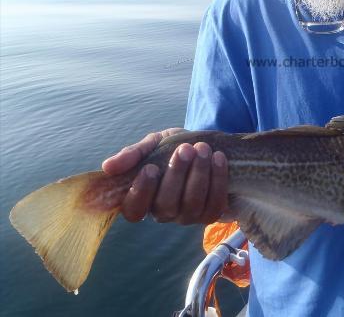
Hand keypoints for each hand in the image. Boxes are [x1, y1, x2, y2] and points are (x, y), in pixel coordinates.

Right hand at [102, 129, 228, 224]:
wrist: (205, 146)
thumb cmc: (172, 147)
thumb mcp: (153, 144)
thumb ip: (133, 154)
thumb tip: (107, 167)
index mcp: (143, 198)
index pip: (133, 210)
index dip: (140, 192)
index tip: (150, 167)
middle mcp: (164, 212)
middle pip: (166, 205)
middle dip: (176, 174)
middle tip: (185, 149)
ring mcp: (188, 216)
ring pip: (192, 205)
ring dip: (199, 175)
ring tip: (203, 149)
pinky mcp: (210, 214)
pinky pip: (215, 204)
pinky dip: (218, 180)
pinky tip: (218, 158)